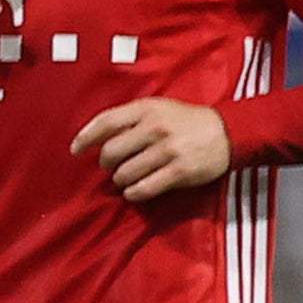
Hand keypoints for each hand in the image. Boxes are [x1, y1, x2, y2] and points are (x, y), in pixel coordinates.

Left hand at [75, 97, 230, 202]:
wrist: (228, 131)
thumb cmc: (185, 121)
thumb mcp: (158, 108)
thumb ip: (130, 119)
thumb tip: (98, 139)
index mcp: (146, 109)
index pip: (105, 122)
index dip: (85, 138)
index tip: (75, 151)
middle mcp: (155, 128)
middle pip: (111, 152)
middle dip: (106, 164)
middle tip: (111, 167)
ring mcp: (168, 150)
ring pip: (125, 174)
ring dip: (121, 181)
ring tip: (127, 179)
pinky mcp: (180, 171)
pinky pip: (144, 189)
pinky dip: (134, 193)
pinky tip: (134, 192)